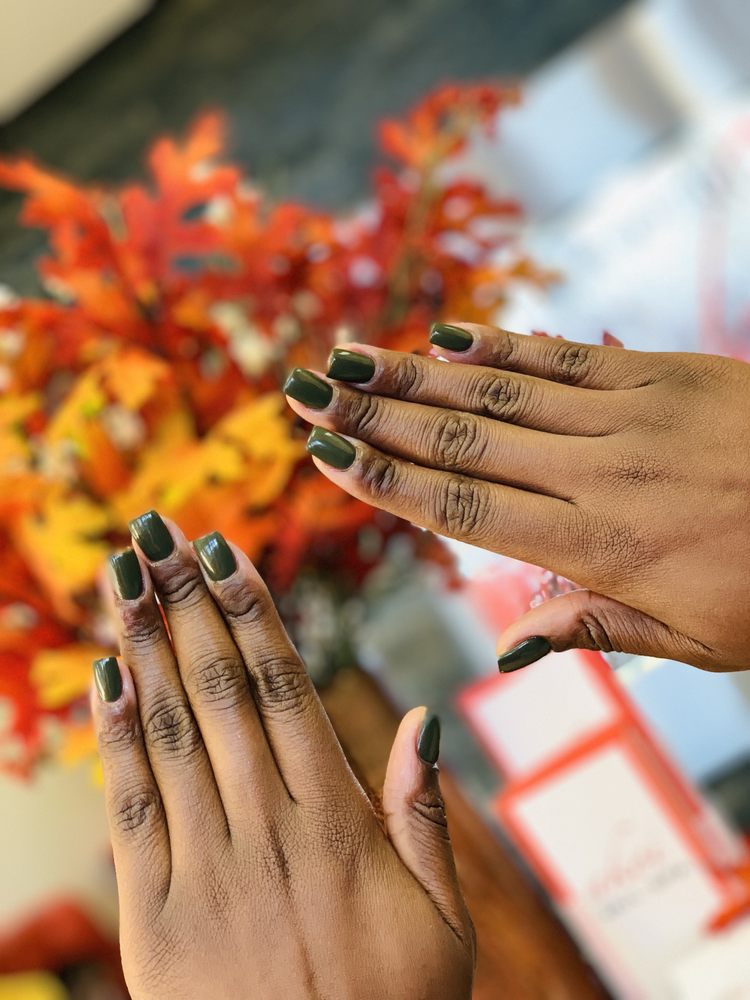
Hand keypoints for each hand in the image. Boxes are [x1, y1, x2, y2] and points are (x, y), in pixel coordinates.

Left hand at [92, 511, 473, 999]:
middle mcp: (269, 831)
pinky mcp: (157, 921)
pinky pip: (134, 815)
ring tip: (123, 579)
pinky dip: (118, 744)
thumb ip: (426, 817)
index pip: (285, 691)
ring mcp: (209, 872)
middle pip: (221, 693)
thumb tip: (422, 719)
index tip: (223, 555)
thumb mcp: (442, 923)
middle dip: (185, 605)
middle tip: (157, 534)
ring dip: (144, 649)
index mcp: (339, 825)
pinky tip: (106, 682)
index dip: (250, 616)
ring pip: (173, 735)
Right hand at [283, 323, 749, 672]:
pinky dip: (498, 347)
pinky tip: (443, 337)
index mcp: (601, 550)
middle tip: (303, 392)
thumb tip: (512, 647)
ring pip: (497, 395)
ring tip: (345, 357)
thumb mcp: (699, 642)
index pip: (467, 513)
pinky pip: (562, 358)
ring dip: (411, 375)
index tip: (327, 460)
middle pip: (461, 445)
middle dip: (373, 417)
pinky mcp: (661, 373)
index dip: (389, 484)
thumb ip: (597, 631)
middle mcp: (599, 476)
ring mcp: (629, 416)